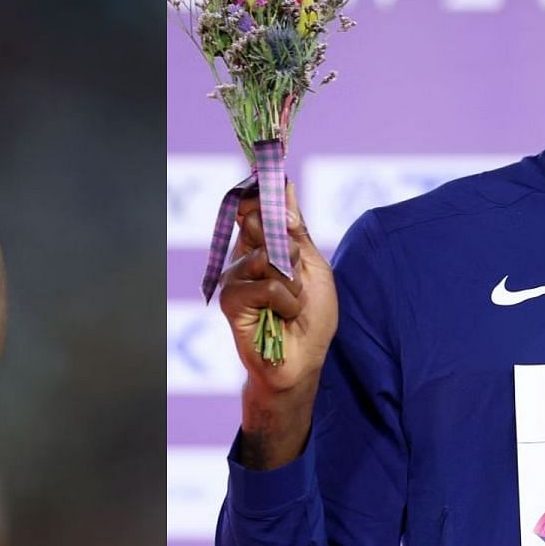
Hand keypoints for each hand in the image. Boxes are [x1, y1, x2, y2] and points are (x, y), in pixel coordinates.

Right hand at [217, 183, 336, 394]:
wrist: (302, 361)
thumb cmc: (311, 316)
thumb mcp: (313, 266)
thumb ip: (297, 229)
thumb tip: (286, 186)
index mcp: (262, 244)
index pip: (256, 205)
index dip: (266, 195)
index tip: (277, 184)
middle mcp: (244, 256)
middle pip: (258, 221)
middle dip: (288, 245)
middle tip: (296, 272)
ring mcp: (234, 276)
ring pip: (267, 255)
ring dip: (292, 282)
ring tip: (292, 304)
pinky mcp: (230, 299)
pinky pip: (266, 284)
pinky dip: (286, 301)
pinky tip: (283, 317)